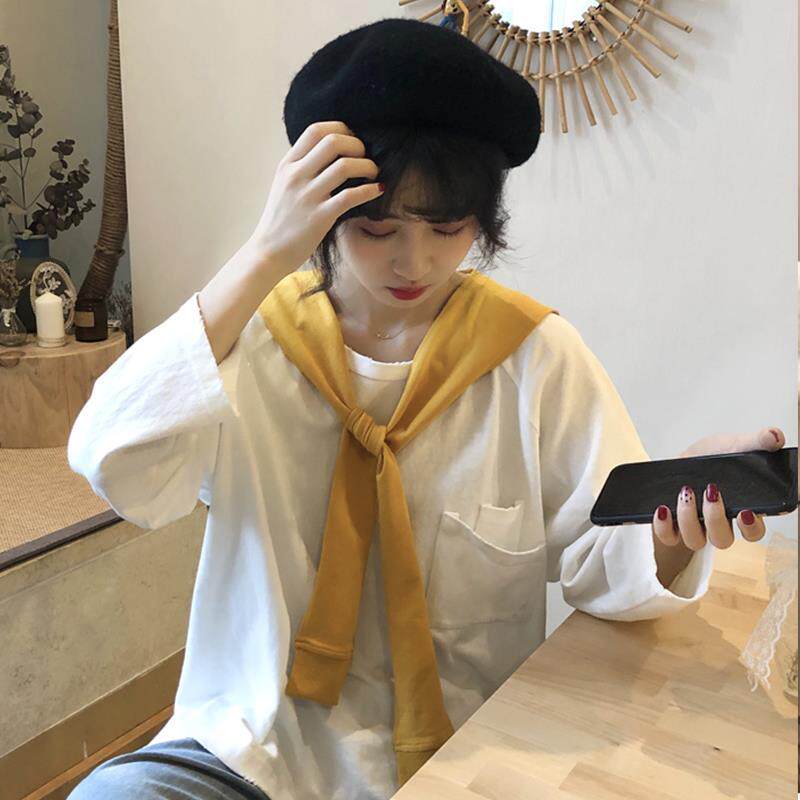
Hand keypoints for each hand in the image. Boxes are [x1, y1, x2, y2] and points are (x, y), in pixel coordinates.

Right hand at [248, 120, 383, 273]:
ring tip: (373, 173)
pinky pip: (351, 196)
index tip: (353, 141)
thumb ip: (302, 167)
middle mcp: (296, 176)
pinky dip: (369, 189)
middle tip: (365, 157)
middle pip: (333, 142)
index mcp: (287, 165)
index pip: (316, 130)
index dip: (341, 129)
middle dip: (357, 145)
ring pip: (345, 166)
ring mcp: (308, 196)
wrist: (268, 252)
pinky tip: (377, 189)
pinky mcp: (320, 217)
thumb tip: (329, 153)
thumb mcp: (284, 185)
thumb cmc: (280, 220)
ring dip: (367, 166)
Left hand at [652, 426, 785, 550]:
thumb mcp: (734, 446)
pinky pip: (669, 538)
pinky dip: (663, 527)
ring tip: (686, 492)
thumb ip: (756, 442)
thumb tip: (775, 436)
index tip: (746, 512)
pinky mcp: (672, 528)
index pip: (754, 531)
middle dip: (715, 519)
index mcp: (741, 509)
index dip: (751, 528)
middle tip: (711, 492)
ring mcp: (695, 528)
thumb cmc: (712, 458)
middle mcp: (719, 524)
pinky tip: (663, 509)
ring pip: (696, 540)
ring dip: (689, 519)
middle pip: (723, 539)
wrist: (680, 461)